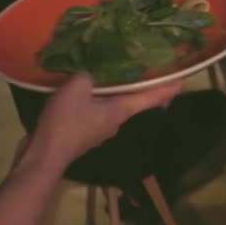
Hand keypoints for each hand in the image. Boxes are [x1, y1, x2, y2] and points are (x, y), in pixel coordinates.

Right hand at [31, 74, 181, 166]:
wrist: (44, 155)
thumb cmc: (66, 121)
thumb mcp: (77, 87)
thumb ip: (88, 75)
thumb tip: (90, 74)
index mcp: (120, 111)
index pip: (149, 98)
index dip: (165, 90)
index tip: (181, 83)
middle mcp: (115, 122)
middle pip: (132, 102)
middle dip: (138, 88)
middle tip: (143, 70)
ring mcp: (99, 130)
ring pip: (112, 107)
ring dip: (113, 93)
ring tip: (108, 75)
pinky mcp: (83, 134)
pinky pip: (94, 113)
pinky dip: (95, 101)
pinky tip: (84, 92)